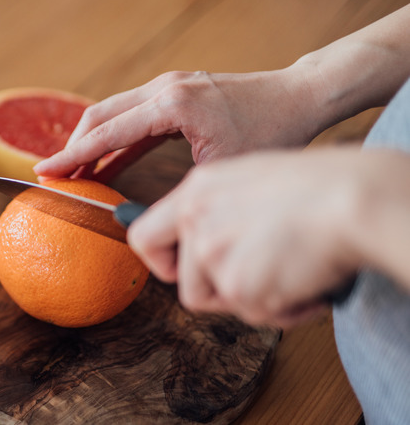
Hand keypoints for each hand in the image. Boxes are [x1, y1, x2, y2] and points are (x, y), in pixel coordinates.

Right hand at [34, 67, 325, 180]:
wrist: (298, 96)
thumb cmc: (269, 131)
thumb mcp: (221, 169)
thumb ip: (177, 188)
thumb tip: (146, 218)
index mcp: (172, 104)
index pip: (107, 131)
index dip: (72, 155)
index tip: (44, 171)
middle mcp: (164, 88)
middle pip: (100, 114)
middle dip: (73, 146)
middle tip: (53, 175)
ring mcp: (169, 86)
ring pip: (113, 112)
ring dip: (92, 142)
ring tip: (74, 173)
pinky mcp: (175, 92)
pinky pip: (133, 116)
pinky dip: (115, 139)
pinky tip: (106, 163)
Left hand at [127, 147, 366, 327]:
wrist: (353, 198)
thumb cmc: (320, 186)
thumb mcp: (252, 181)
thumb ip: (219, 210)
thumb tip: (202, 241)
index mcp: (197, 191)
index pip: (143, 236)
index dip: (160, 263)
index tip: (178, 271)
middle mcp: (196, 221)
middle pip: (186, 285)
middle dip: (222, 291)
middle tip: (261, 276)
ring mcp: (213, 254)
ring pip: (222, 303)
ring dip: (255, 299)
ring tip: (291, 271)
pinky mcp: (238, 285)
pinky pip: (256, 315)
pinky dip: (286, 308)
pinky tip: (308, 281)